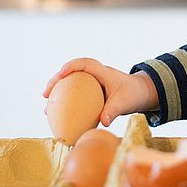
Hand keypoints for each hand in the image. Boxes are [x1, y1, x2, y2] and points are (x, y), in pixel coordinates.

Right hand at [43, 58, 159, 126]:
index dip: (71, 67)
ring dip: (57, 93)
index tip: (60, 75)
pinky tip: (58, 117)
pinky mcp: (89, 92)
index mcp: (103, 72)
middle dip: (56, 81)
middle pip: (71, 73)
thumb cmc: (132, 94)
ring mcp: (91, 83)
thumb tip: (103, 122)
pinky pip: (74, 94)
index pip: (85, 64)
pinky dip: (65, 103)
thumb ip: (113, 111)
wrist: (140, 93)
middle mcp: (94, 75)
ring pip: (70, 84)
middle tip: (46, 94)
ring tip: (47, 109)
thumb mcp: (124, 103)